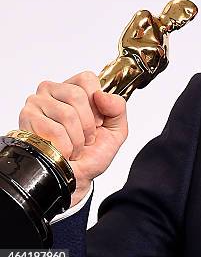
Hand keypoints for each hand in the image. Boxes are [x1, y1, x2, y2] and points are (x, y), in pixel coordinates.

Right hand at [18, 71, 127, 206]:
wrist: (78, 177)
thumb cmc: (93, 152)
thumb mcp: (116, 128)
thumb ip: (118, 107)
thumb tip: (101, 95)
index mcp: (74, 88)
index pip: (86, 79)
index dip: (97, 103)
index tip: (98, 121)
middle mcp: (52, 91)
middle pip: (76, 95)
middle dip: (88, 124)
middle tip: (87, 138)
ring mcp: (36, 103)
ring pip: (66, 114)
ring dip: (77, 138)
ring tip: (75, 146)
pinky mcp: (26, 120)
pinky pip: (54, 130)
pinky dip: (66, 146)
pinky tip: (64, 151)